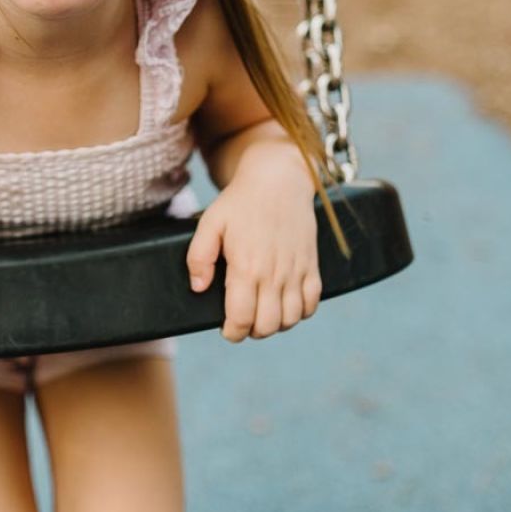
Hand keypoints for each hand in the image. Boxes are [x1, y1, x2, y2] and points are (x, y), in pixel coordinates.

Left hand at [186, 156, 321, 342]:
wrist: (279, 179)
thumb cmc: (241, 201)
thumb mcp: (210, 223)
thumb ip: (199, 257)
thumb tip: (198, 287)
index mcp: (247, 267)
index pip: (242, 319)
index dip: (232, 332)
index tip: (226, 328)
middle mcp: (275, 275)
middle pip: (268, 326)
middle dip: (251, 331)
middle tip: (242, 320)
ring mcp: (296, 271)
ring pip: (291, 320)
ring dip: (275, 324)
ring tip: (262, 313)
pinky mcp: (311, 266)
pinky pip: (311, 304)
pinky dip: (299, 312)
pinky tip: (285, 304)